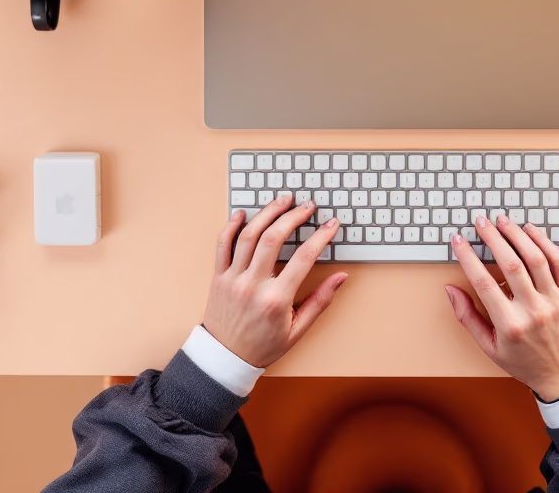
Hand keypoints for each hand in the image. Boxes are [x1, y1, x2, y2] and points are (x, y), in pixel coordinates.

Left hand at [203, 195, 347, 367]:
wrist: (225, 358)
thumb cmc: (262, 346)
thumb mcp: (297, 330)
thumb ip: (320, 301)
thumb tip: (340, 277)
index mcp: (275, 300)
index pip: (304, 258)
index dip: (320, 237)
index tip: (331, 224)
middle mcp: (252, 285)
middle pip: (274, 238)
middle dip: (294, 216)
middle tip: (307, 205)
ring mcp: (232, 279)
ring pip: (248, 235)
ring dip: (267, 213)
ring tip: (282, 200)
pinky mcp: (218, 277)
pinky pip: (222, 244)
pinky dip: (231, 225)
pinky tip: (244, 213)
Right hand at [445, 214, 558, 400]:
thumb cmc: (526, 363)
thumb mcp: (490, 348)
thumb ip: (468, 317)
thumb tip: (450, 289)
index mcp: (510, 325)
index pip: (483, 282)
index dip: (468, 257)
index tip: (459, 241)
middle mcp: (533, 311)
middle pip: (510, 264)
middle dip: (492, 238)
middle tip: (481, 222)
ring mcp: (555, 302)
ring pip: (535, 258)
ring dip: (517, 235)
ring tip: (503, 221)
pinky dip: (545, 243)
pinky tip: (531, 231)